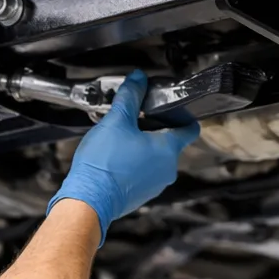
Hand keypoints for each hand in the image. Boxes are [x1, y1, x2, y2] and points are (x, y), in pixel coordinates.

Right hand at [47, 70, 199, 242]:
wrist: (89, 200)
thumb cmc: (104, 163)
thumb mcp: (116, 121)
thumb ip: (130, 96)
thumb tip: (139, 78)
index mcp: (168, 149)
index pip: (190, 129)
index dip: (183, 115)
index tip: (173, 109)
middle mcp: (168, 169)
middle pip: (169, 142)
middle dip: (153, 129)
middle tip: (133, 119)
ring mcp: (156, 185)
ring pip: (155, 158)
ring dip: (142, 147)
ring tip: (119, 138)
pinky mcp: (142, 195)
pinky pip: (143, 173)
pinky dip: (133, 163)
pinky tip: (114, 157)